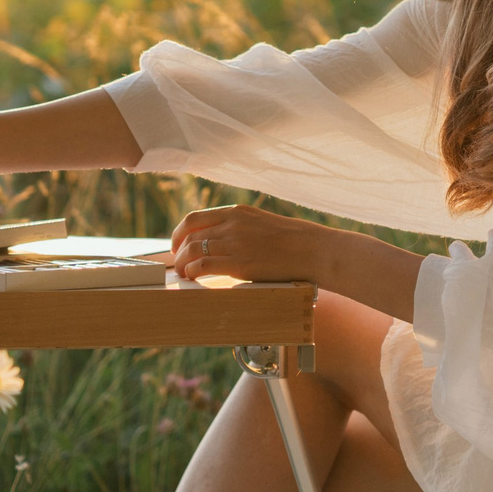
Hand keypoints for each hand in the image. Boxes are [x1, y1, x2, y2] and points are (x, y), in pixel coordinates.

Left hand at [166, 205, 343, 286]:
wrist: (315, 250)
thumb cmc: (296, 241)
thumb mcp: (263, 224)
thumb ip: (242, 229)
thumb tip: (226, 242)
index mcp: (237, 212)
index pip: (195, 218)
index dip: (179, 233)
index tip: (177, 244)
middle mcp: (232, 224)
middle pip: (189, 234)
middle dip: (177, 249)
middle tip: (177, 262)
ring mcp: (234, 243)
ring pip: (192, 250)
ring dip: (183, 264)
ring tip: (184, 274)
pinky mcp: (239, 263)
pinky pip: (203, 266)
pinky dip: (192, 273)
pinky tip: (194, 279)